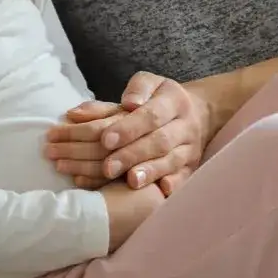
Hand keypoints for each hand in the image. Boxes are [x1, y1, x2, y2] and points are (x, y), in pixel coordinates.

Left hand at [50, 72, 212, 192]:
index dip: (128, 128)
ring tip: (128, 181)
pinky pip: (183, 179)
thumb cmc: (159, 99)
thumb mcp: (146, 85)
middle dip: (132, 155)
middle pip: (159, 141)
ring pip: (170, 162)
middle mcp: (184, 126)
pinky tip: (158, 192)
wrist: (200, 113)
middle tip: (108, 167)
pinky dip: (172, 185)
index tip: (105, 139)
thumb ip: (112, 99)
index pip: (150, 114)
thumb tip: (76, 113)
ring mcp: (190, 149)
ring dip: (148, 172)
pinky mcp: (192, 168)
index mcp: (172, 100)